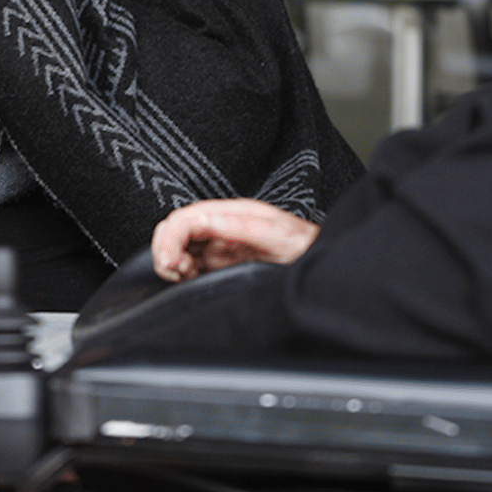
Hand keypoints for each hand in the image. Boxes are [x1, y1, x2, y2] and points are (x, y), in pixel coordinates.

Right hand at [151, 199, 319, 280]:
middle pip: (177, 228)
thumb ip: (243, 227)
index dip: (171, 238)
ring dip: (171, 260)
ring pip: (179, 245)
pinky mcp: (222, 262)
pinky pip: (189, 261)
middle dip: (165, 249)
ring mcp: (222, 244)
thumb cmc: (308, 249)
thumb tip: (205, 222)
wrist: (325, 265)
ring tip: (181, 276)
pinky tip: (187, 278)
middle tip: (172, 272)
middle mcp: (223, 225)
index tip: (170, 263)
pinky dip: (179, 270)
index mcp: (234, 213)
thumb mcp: (280, 237)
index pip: (187, 218)